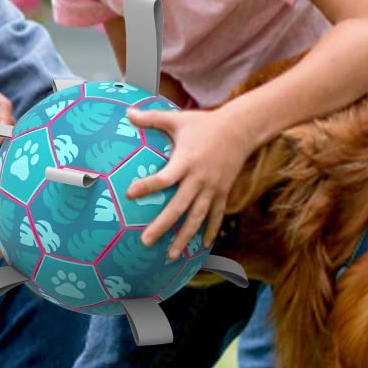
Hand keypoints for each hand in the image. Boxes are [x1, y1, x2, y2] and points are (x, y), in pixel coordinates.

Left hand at [124, 103, 246, 259]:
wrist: (241, 129)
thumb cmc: (205, 124)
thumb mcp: (178, 119)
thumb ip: (151, 118)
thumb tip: (127, 112)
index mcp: (186, 161)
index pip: (165, 177)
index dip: (148, 186)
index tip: (129, 194)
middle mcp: (199, 178)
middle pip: (179, 207)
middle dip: (163, 225)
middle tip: (146, 241)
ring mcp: (213, 188)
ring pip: (197, 218)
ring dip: (184, 237)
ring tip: (171, 255)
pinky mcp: (223, 193)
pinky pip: (216, 216)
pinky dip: (210, 231)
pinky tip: (201, 247)